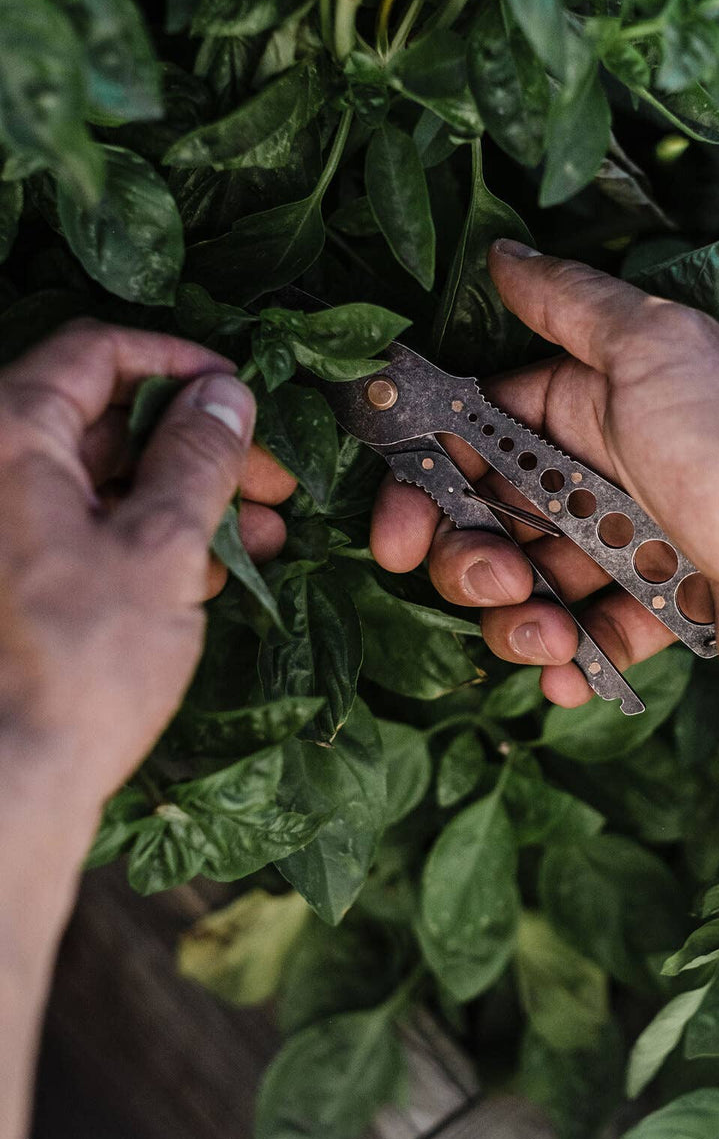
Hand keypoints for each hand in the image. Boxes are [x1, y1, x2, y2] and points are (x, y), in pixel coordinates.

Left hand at [0, 318, 294, 814]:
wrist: (8, 785)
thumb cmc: (81, 664)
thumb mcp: (162, 547)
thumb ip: (197, 458)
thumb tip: (224, 396)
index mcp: (9, 436)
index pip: (97, 353)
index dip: (180, 364)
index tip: (241, 393)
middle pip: (103, 419)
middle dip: (197, 443)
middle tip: (271, 478)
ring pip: (99, 481)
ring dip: (185, 497)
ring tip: (266, 532)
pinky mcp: (10, 580)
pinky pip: (80, 531)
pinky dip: (145, 538)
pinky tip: (215, 571)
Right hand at [372, 241, 718, 716]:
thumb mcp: (656, 351)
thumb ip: (573, 305)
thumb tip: (505, 254)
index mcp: (605, 400)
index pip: (485, 429)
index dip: (431, 473)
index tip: (400, 521)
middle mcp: (616, 465)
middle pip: (498, 511)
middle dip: (469, 554)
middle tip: (486, 577)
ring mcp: (638, 542)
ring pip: (535, 580)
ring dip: (518, 616)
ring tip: (544, 634)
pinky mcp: (664, 611)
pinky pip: (591, 636)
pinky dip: (569, 660)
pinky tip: (570, 674)